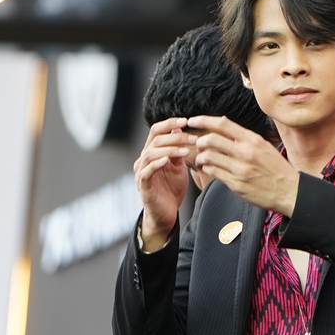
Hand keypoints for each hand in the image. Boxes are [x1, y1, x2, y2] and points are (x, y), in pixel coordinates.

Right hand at [134, 117, 194, 251]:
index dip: (170, 123)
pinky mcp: (142, 185)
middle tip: (193, 138)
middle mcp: (143, 159)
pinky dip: (156, 164)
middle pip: (155, 139)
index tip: (187, 121)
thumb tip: (181, 130)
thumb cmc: (171, 189)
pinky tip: (168, 160)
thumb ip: (178, 150)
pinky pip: (147, 171)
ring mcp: (141, 172)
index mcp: (152, 152)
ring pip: (151, 153)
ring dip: (170, 149)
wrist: (166, 214)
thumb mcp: (178, 166)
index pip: (156, 130)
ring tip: (187, 150)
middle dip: (176, 137)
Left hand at [188, 115, 299, 215]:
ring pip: (208, 156)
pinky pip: (213, 172)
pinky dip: (207, 169)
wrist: (290, 192)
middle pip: (211, 139)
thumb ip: (244, 137)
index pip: (222, 124)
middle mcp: (246, 152)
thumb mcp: (264, 146)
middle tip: (198, 145)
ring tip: (203, 160)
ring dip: (201, 157)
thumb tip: (223, 123)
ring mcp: (241, 169)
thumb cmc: (277, 170)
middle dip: (199, 141)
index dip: (203, 120)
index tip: (192, 121)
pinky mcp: (237, 184)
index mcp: (253, 140)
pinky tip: (210, 169)